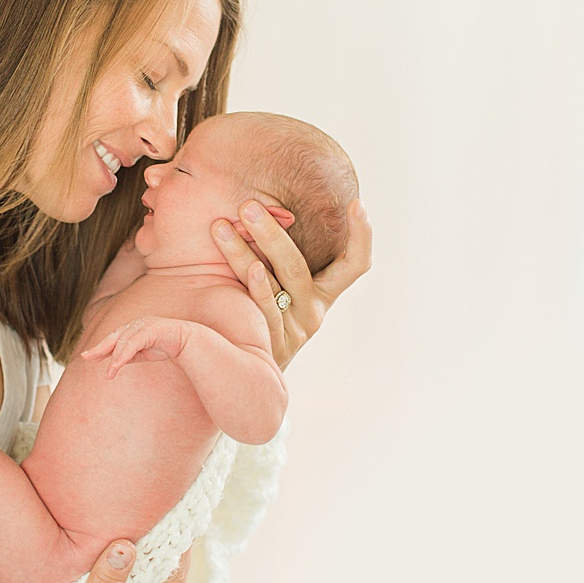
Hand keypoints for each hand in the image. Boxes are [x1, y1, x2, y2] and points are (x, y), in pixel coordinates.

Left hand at [79, 316, 193, 377]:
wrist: (188, 341)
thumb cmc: (166, 345)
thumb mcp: (143, 352)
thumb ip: (130, 355)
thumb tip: (114, 363)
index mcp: (132, 328)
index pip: (112, 339)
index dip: (100, 347)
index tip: (87, 357)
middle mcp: (135, 324)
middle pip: (113, 337)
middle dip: (99, 348)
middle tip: (86, 358)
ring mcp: (142, 325)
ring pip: (122, 342)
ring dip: (114, 358)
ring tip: (108, 374)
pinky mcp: (150, 329)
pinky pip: (133, 343)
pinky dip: (124, 355)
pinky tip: (117, 365)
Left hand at [211, 198, 371, 367]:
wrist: (251, 379)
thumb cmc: (263, 320)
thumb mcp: (282, 291)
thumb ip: (278, 259)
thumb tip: (263, 208)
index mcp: (324, 294)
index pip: (354, 264)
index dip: (361, 236)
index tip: (356, 204)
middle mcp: (314, 312)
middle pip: (298, 265)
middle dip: (271, 231)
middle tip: (247, 206)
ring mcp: (295, 330)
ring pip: (278, 282)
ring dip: (245, 251)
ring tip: (222, 226)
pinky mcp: (274, 345)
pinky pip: (267, 310)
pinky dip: (258, 288)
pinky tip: (250, 269)